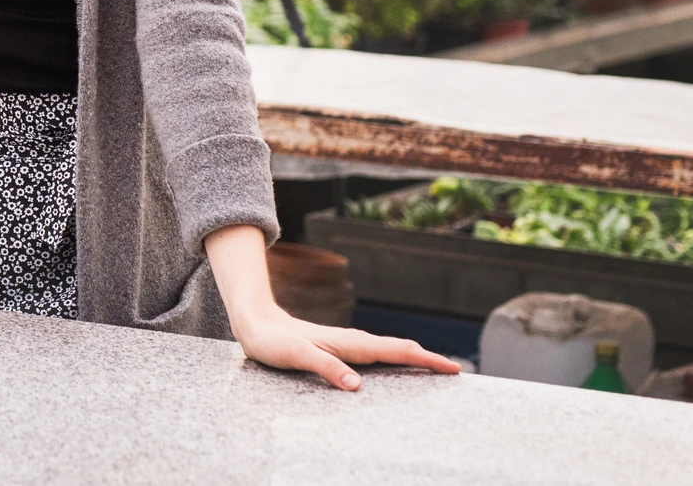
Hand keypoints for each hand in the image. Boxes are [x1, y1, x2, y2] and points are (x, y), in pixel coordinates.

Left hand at [230, 304, 462, 390]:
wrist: (255, 323)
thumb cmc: (273, 341)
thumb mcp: (297, 356)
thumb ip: (326, 369)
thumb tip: (357, 386)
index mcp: (350, 344)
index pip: (396, 351)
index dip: (426, 359)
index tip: (452, 368)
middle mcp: (352, 342)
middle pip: (399, 349)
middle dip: (428, 359)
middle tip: (454, 372)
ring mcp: (347, 344)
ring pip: (388, 350)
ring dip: (413, 358)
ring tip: (435, 369)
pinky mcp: (339, 349)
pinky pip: (375, 354)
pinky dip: (394, 358)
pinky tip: (395, 366)